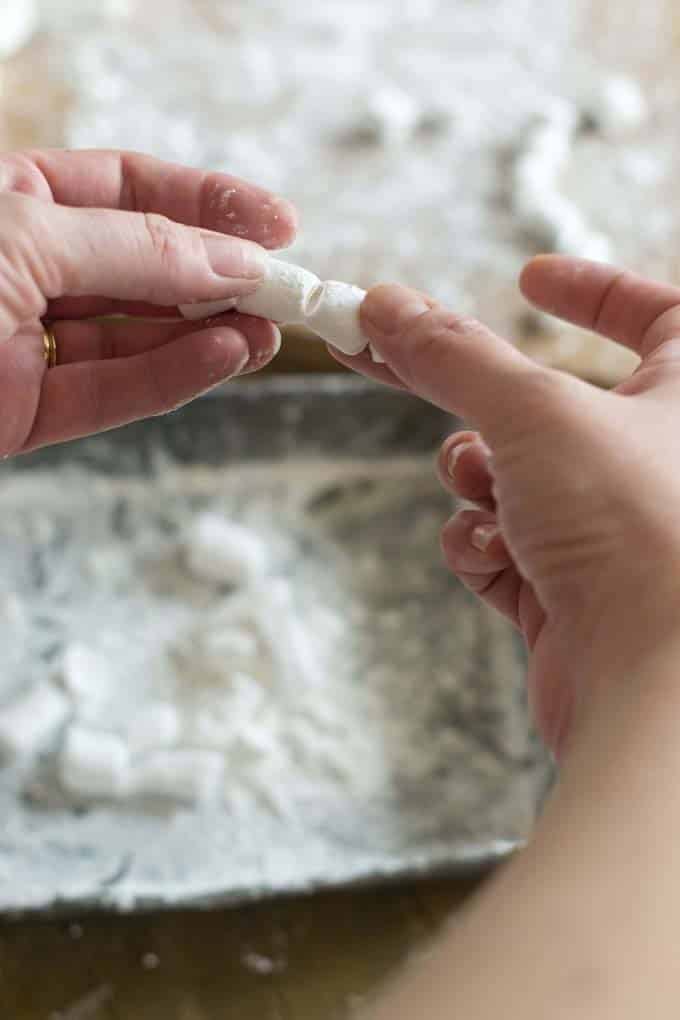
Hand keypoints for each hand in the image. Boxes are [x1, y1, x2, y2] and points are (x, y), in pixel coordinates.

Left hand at [0, 149, 296, 453]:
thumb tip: (233, 262)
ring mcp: (25, 345)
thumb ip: (135, 249)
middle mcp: (25, 270)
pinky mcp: (24, 414)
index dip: (206, 203)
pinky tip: (224, 358)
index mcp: (13, 202)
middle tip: (283, 289)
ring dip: (209, 335)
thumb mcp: (24, 235)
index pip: (127, 189)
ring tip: (267, 331)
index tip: (279, 225)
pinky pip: (109, 393)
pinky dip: (170, 378)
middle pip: (143, 268)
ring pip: (134, 339)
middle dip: (218, 277)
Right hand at [335, 258, 679, 758]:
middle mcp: (661, 461)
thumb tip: (386, 306)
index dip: (591, 289)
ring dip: (478, 478)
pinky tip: (496, 558)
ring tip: (483, 491)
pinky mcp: (574, 594)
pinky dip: (485, 544)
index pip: (653, 314)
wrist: (659, 690)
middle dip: (475, 395)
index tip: (529, 277)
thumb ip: (456, 355)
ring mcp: (615, 531)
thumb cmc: (639, 528)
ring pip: (512, 477)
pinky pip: (504, 544)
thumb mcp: (537, 412)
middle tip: (382, 353)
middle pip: (547, 401)